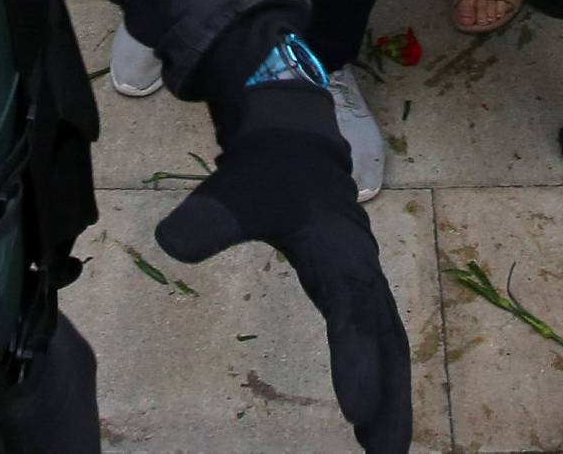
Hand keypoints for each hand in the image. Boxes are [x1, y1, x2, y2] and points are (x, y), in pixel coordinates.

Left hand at [158, 85, 411, 453]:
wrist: (296, 140)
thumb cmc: (266, 171)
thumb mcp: (232, 188)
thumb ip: (208, 218)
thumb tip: (169, 244)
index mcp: (334, 248)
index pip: (349, 310)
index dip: (355, 359)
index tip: (355, 410)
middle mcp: (360, 266)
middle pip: (384, 336)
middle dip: (390, 395)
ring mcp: (365, 276)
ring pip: (390, 340)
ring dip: (394, 394)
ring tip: (387, 452)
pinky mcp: (359, 285)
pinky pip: (381, 335)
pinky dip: (384, 374)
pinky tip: (372, 417)